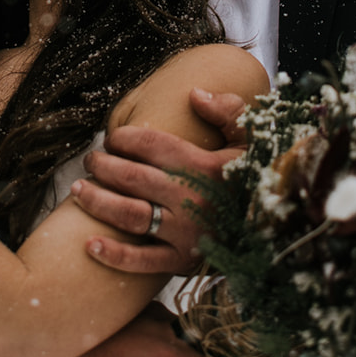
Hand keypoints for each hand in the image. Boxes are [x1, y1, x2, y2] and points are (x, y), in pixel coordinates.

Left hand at [69, 88, 247, 275]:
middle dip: (103, 165)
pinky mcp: (182, 263)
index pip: (152, 144)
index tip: (113, 138)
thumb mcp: (254, 141)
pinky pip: (142, 262)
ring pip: (129, 215)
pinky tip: (88, 244)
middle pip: (132, 177)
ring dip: (97, 201)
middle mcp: (192, 198)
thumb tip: (195, 93)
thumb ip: (229, 112)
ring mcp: (185, 233)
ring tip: (77, 190)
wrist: (278, 232)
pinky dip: (113, 255)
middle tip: (90, 161)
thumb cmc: (258, 181)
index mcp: (206, 166)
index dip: (125, 138)